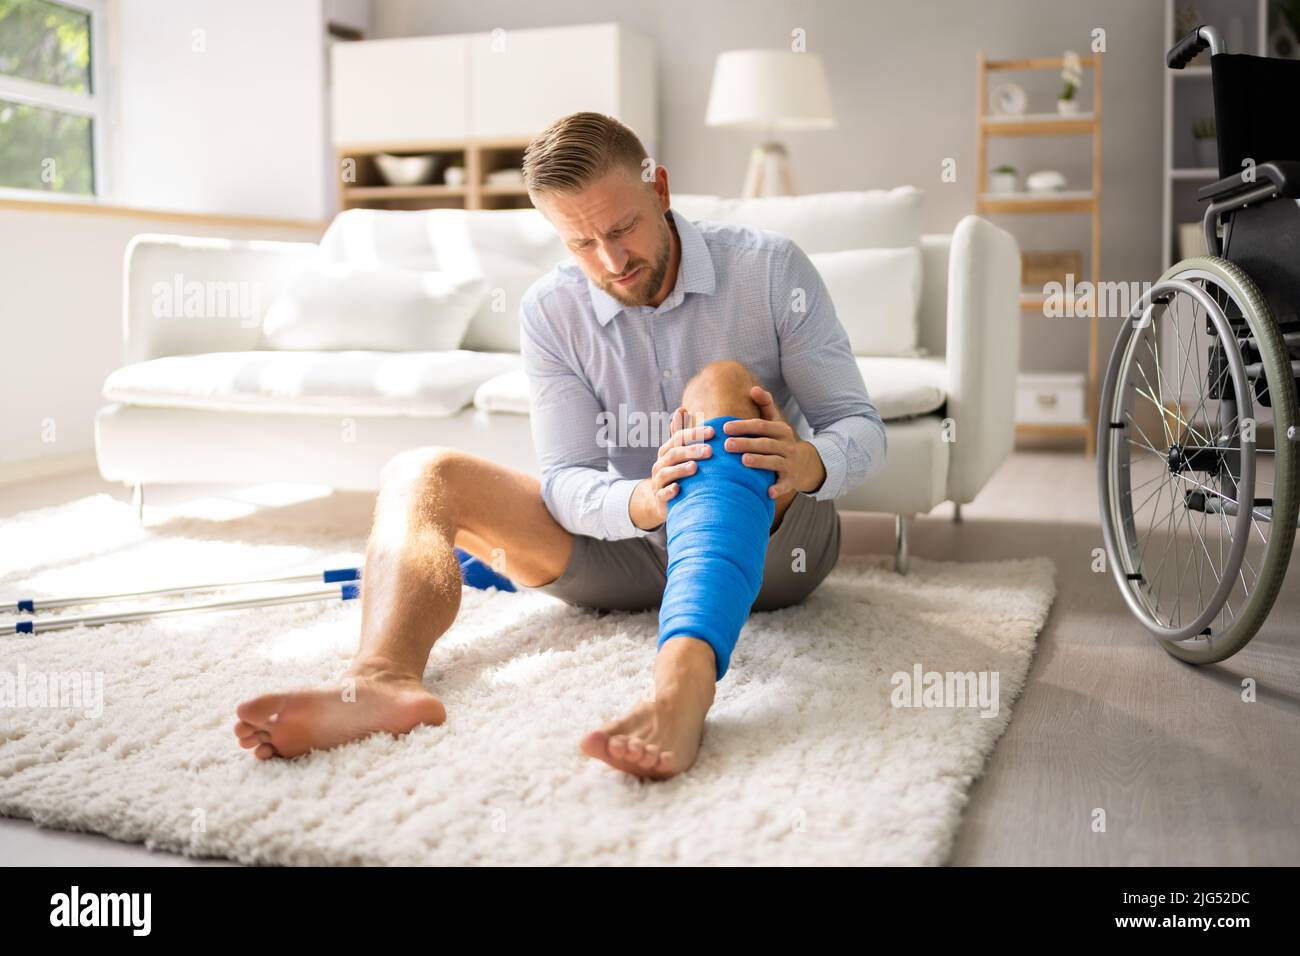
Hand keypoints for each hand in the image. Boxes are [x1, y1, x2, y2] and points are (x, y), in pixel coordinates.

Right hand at [631, 406, 714, 529]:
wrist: (663, 500)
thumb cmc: (676, 471)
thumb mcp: (678, 451)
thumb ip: (680, 432)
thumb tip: (682, 408)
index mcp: (667, 451)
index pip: (679, 438)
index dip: (694, 434)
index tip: (713, 431)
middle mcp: (660, 464)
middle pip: (674, 454)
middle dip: (692, 451)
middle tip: (710, 450)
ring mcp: (658, 481)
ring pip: (667, 473)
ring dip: (680, 470)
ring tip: (695, 467)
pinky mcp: (660, 498)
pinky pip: (662, 494)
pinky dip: (669, 491)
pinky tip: (678, 489)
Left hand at [722, 385, 825, 498]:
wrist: (804, 465)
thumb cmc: (780, 441)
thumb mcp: (775, 423)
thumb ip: (765, 405)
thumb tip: (753, 388)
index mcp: (781, 430)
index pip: (761, 426)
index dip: (743, 426)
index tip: (725, 427)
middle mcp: (787, 446)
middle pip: (766, 444)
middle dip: (746, 443)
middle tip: (727, 445)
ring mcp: (790, 464)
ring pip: (775, 462)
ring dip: (760, 461)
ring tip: (743, 461)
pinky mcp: (791, 481)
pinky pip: (785, 485)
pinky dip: (778, 488)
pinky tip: (768, 492)